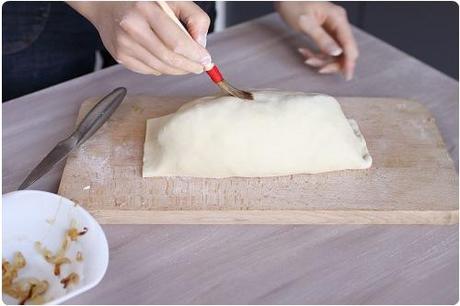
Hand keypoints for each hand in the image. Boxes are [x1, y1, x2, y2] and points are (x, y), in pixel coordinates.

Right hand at [68, 1, 211, 74]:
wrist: (105, 4)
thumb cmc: (143, 1)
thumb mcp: (172, 0)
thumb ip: (194, 18)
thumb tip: (201, 44)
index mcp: (146, 9)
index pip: (177, 42)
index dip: (195, 55)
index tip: (206, 61)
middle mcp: (132, 27)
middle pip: (169, 58)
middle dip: (189, 66)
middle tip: (200, 67)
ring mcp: (123, 44)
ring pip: (160, 68)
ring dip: (178, 70)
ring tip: (187, 65)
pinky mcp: (120, 56)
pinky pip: (149, 71)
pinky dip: (162, 69)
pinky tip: (165, 60)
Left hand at [275, 1, 357, 79]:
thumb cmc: (293, 4)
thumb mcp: (306, 23)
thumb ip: (321, 38)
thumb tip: (337, 53)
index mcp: (338, 18)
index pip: (349, 44)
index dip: (350, 61)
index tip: (347, 76)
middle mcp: (338, 24)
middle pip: (345, 51)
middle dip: (332, 63)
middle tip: (318, 69)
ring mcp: (333, 29)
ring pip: (334, 53)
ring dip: (321, 60)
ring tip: (306, 58)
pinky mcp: (325, 33)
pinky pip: (326, 49)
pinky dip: (316, 55)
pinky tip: (303, 52)